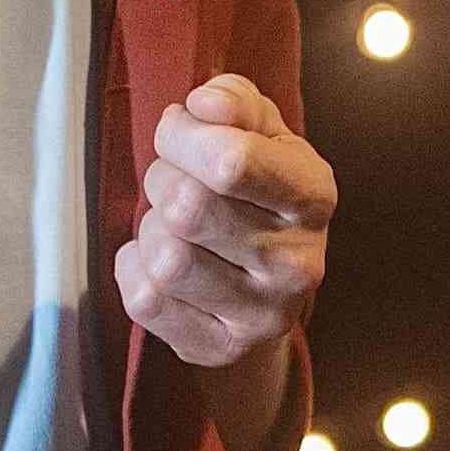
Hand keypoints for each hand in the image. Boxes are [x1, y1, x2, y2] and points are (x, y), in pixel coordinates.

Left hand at [118, 74, 331, 370]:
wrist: (263, 280)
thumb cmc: (254, 188)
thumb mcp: (259, 132)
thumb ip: (234, 102)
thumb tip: (203, 106)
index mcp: (314, 196)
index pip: (231, 162)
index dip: (183, 137)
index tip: (179, 131)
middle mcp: (299, 264)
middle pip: (187, 208)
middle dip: (162, 180)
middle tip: (173, 181)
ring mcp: (262, 315)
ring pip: (166, 258)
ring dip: (150, 229)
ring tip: (171, 225)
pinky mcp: (218, 348)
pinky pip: (145, 301)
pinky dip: (135, 269)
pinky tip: (159, 261)